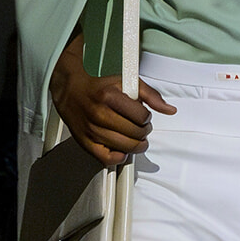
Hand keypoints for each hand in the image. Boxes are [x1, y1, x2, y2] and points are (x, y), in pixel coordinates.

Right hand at [49, 36, 175, 165]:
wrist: (70, 90)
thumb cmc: (98, 86)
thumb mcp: (126, 82)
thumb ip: (150, 95)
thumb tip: (169, 109)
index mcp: (109, 97)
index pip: (142, 117)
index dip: (146, 117)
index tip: (142, 115)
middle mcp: (99, 114)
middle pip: (136, 134)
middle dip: (143, 131)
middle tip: (140, 126)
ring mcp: (91, 130)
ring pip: (125, 148)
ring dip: (135, 144)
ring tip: (134, 136)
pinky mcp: (85, 142)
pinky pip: (107, 159)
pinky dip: (119, 157)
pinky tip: (122, 149)